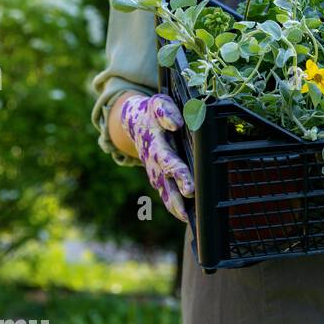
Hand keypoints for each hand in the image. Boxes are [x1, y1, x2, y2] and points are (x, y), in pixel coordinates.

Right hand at [120, 94, 193, 222]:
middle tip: (189, 211)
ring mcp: (154, 171)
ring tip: (187, 219)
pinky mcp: (157, 177)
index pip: (169, 161)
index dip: (179, 174)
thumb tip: (176, 123)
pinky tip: (186, 217)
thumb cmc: (152, 112)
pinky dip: (174, 207)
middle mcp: (154, 162)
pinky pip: (165, 194)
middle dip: (177, 196)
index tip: (189, 188)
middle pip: (166, 182)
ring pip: (164, 192)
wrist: (134, 121)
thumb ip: (166, 111)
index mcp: (156, 144)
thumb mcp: (158, 104)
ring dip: (174, 206)